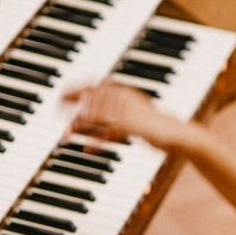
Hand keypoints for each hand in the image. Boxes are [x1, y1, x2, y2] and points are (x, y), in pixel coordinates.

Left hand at [62, 81, 186, 148]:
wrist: (178, 134)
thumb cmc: (152, 126)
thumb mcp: (129, 115)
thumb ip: (109, 113)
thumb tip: (86, 116)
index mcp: (126, 92)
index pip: (97, 85)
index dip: (78, 87)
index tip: (62, 93)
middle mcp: (126, 99)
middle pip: (94, 99)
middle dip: (74, 102)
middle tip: (58, 108)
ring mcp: (129, 113)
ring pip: (98, 115)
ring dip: (81, 123)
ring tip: (68, 131)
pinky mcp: (134, 128)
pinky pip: (110, 134)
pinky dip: (97, 142)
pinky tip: (87, 149)